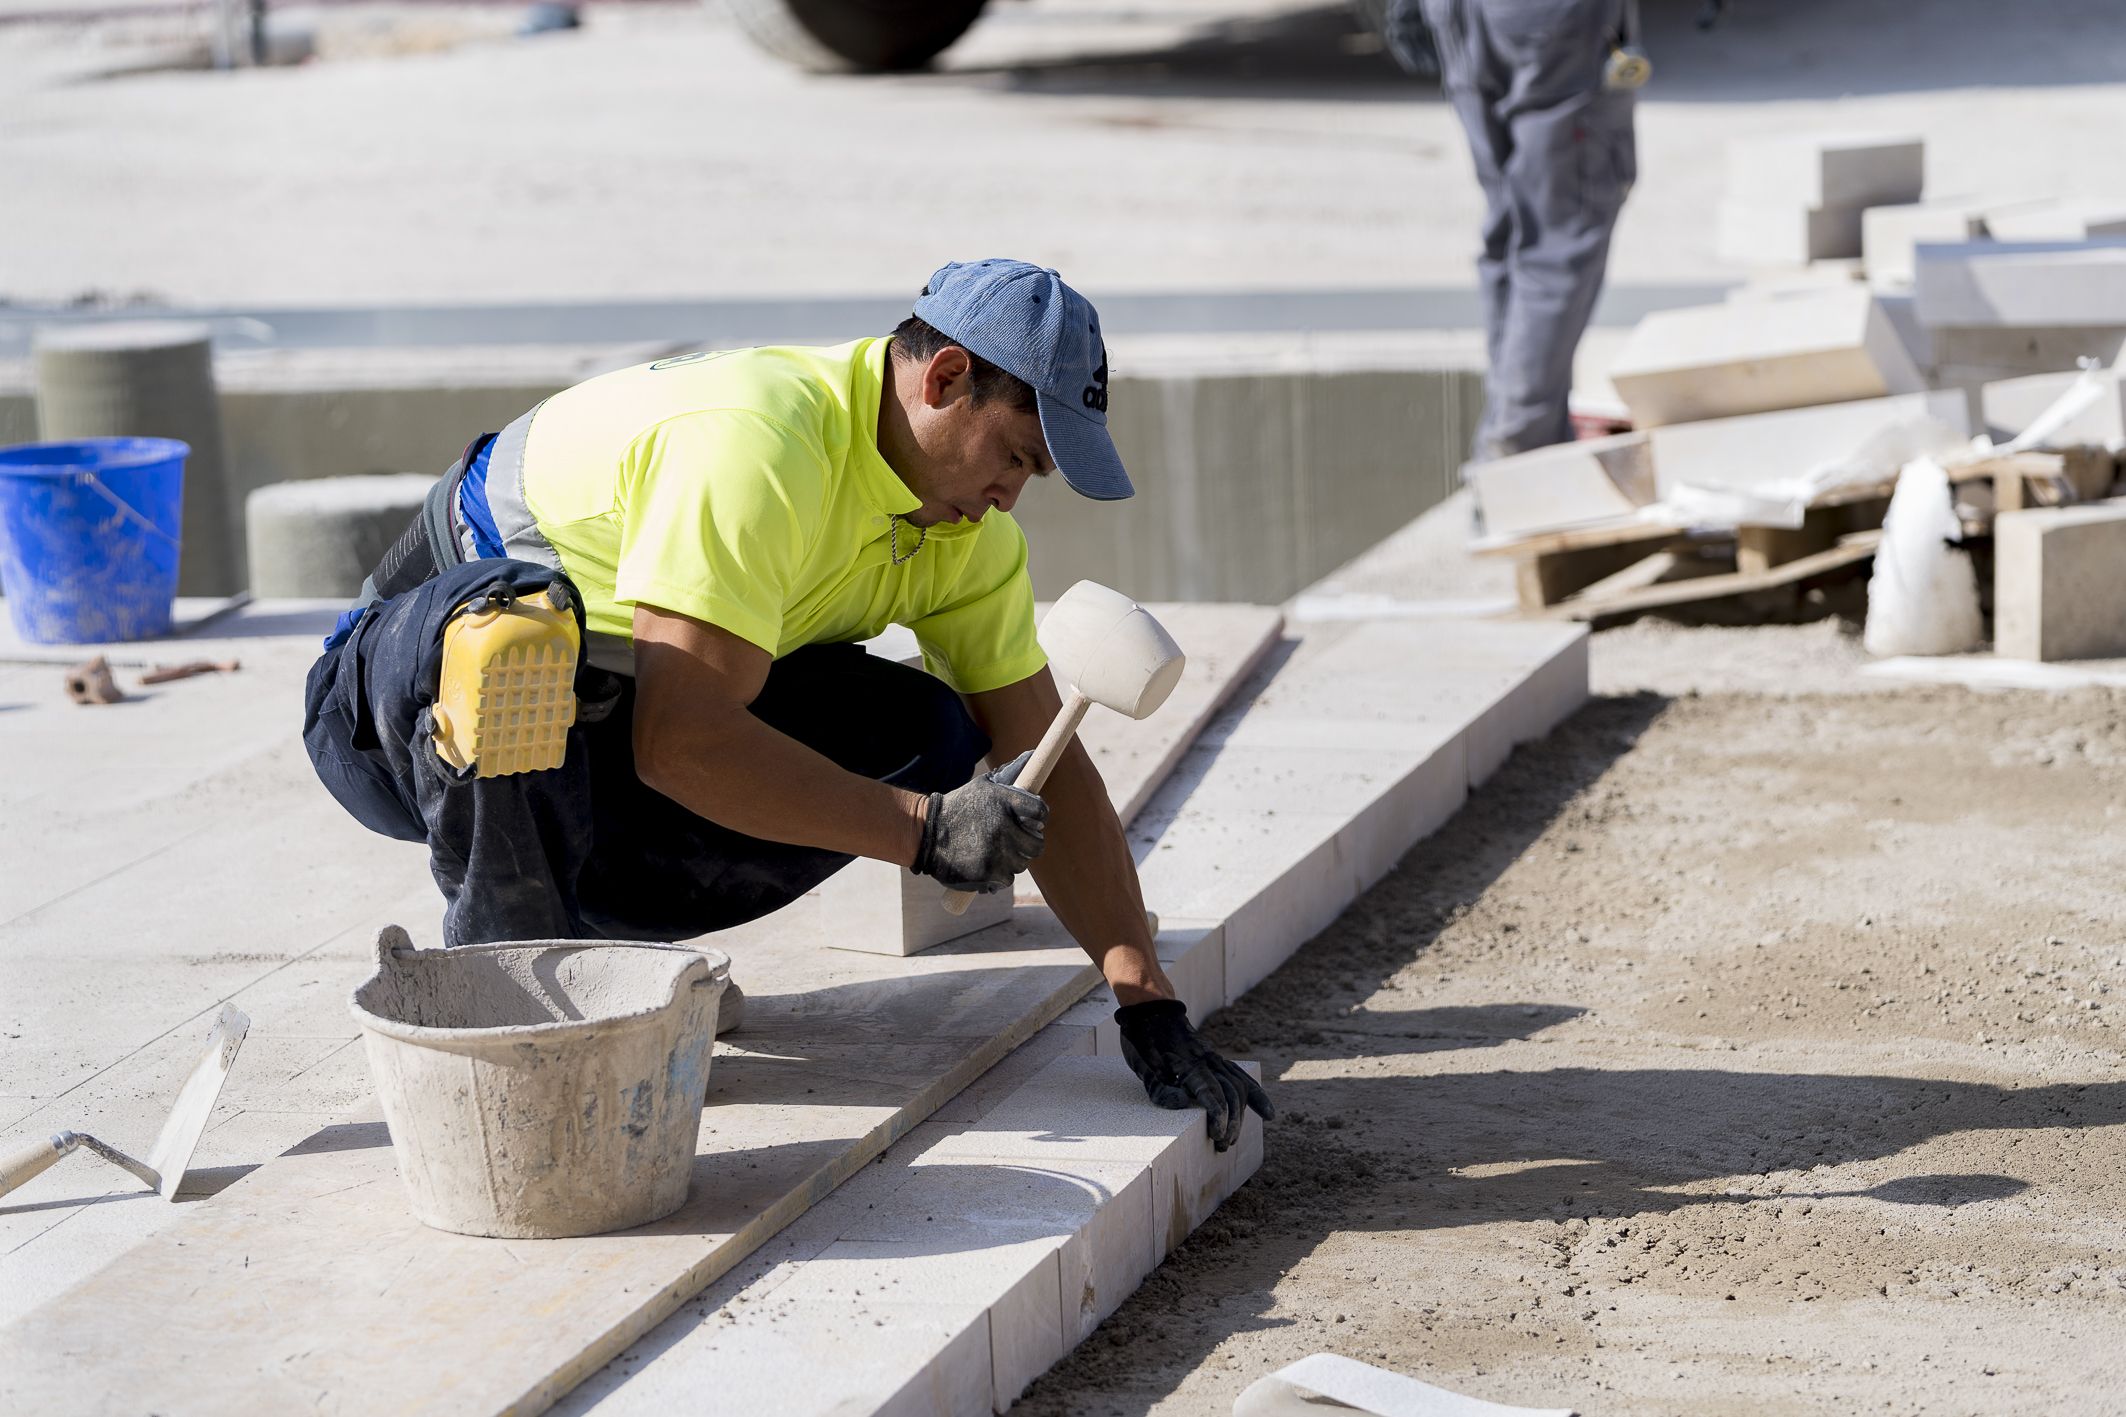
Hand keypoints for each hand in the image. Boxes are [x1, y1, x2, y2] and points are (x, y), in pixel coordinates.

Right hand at [911, 750, 1048, 892]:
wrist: (926, 833)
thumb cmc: (960, 807)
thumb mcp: (983, 785)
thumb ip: (1010, 773)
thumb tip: (1033, 754)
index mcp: (1004, 800)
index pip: (1040, 811)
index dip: (1038, 818)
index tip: (1031, 821)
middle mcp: (1003, 826)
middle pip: (1036, 843)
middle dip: (1026, 842)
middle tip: (1012, 840)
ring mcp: (997, 852)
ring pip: (1022, 863)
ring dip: (1012, 859)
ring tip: (993, 850)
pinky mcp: (988, 872)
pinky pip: (1007, 878)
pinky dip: (998, 874)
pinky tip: (985, 864)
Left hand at [1113, 999, 1273, 1151]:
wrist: (1150, 1011)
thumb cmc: (1142, 1041)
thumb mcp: (1141, 1066)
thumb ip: (1160, 1087)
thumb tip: (1182, 1103)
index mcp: (1189, 1065)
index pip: (1213, 1095)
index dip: (1219, 1118)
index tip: (1217, 1136)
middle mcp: (1207, 1062)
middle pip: (1231, 1095)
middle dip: (1232, 1123)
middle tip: (1222, 1145)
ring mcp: (1214, 1059)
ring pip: (1239, 1088)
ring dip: (1241, 1116)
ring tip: (1232, 1137)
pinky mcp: (1217, 1059)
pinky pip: (1241, 1077)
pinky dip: (1256, 1095)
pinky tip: (1267, 1113)